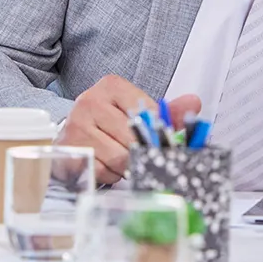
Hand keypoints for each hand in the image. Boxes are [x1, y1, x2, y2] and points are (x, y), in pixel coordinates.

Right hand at [61, 75, 201, 184]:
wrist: (72, 135)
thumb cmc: (109, 122)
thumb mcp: (137, 110)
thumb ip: (166, 111)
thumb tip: (193, 102)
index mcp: (111, 86)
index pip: (147, 112)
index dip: (155, 131)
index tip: (156, 138)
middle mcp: (90, 102)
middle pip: (133, 137)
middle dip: (141, 151)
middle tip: (141, 153)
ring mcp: (76, 126)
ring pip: (119, 157)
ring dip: (125, 165)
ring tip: (121, 157)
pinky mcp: (69, 150)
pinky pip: (102, 171)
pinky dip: (110, 174)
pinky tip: (107, 165)